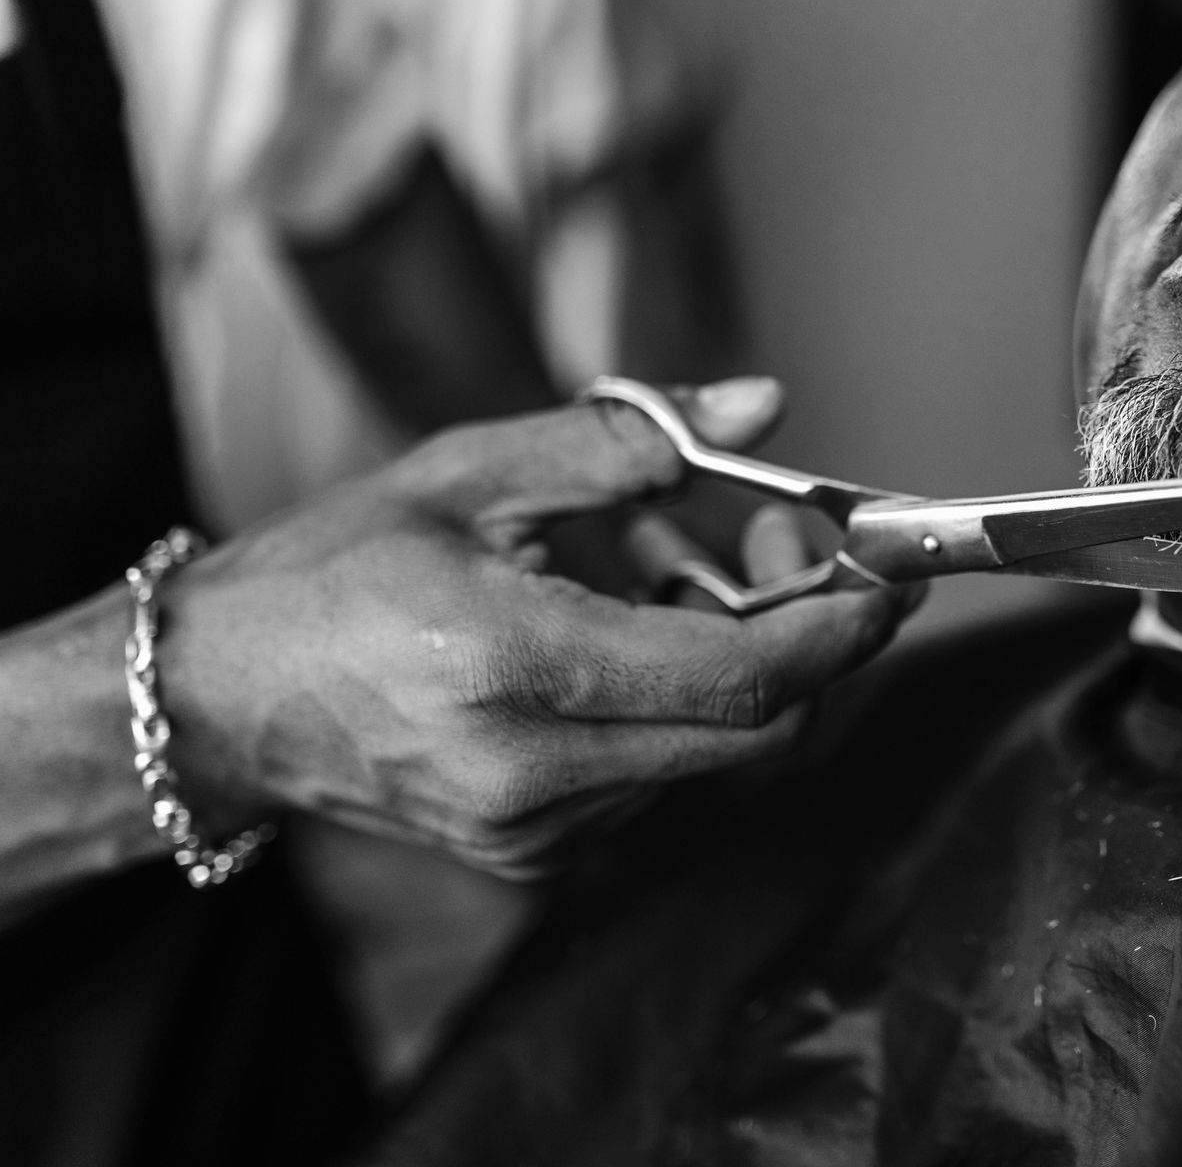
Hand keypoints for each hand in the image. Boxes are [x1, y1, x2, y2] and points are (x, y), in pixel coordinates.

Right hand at [160, 380, 918, 875]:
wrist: (216, 699)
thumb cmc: (333, 571)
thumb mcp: (471, 471)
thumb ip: (627, 438)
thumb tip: (762, 402)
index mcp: (516, 666)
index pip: (742, 674)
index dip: (839, 627)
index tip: (889, 575)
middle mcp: (535, 772)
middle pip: (757, 728)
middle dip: (804, 634)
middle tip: (780, 537)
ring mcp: (536, 833)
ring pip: (717, 754)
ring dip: (733, 660)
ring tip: (657, 570)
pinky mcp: (532, 856)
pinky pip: (660, 778)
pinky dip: (677, 703)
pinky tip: (616, 636)